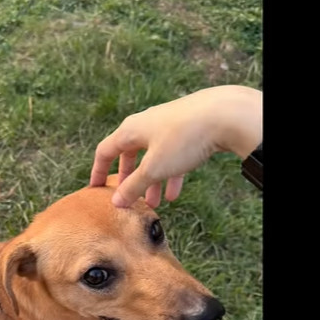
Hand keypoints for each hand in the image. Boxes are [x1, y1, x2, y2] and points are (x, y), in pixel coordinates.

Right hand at [89, 85, 261, 207]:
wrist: (224, 115)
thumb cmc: (183, 139)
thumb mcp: (154, 168)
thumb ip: (134, 186)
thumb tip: (116, 201)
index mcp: (131, 130)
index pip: (105, 151)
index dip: (98, 171)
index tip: (95, 189)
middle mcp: (146, 124)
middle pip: (130, 154)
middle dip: (129, 178)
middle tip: (127, 197)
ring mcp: (167, 126)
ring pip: (153, 157)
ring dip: (151, 181)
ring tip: (154, 204)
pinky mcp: (187, 129)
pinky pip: (173, 155)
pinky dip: (170, 174)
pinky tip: (175, 193)